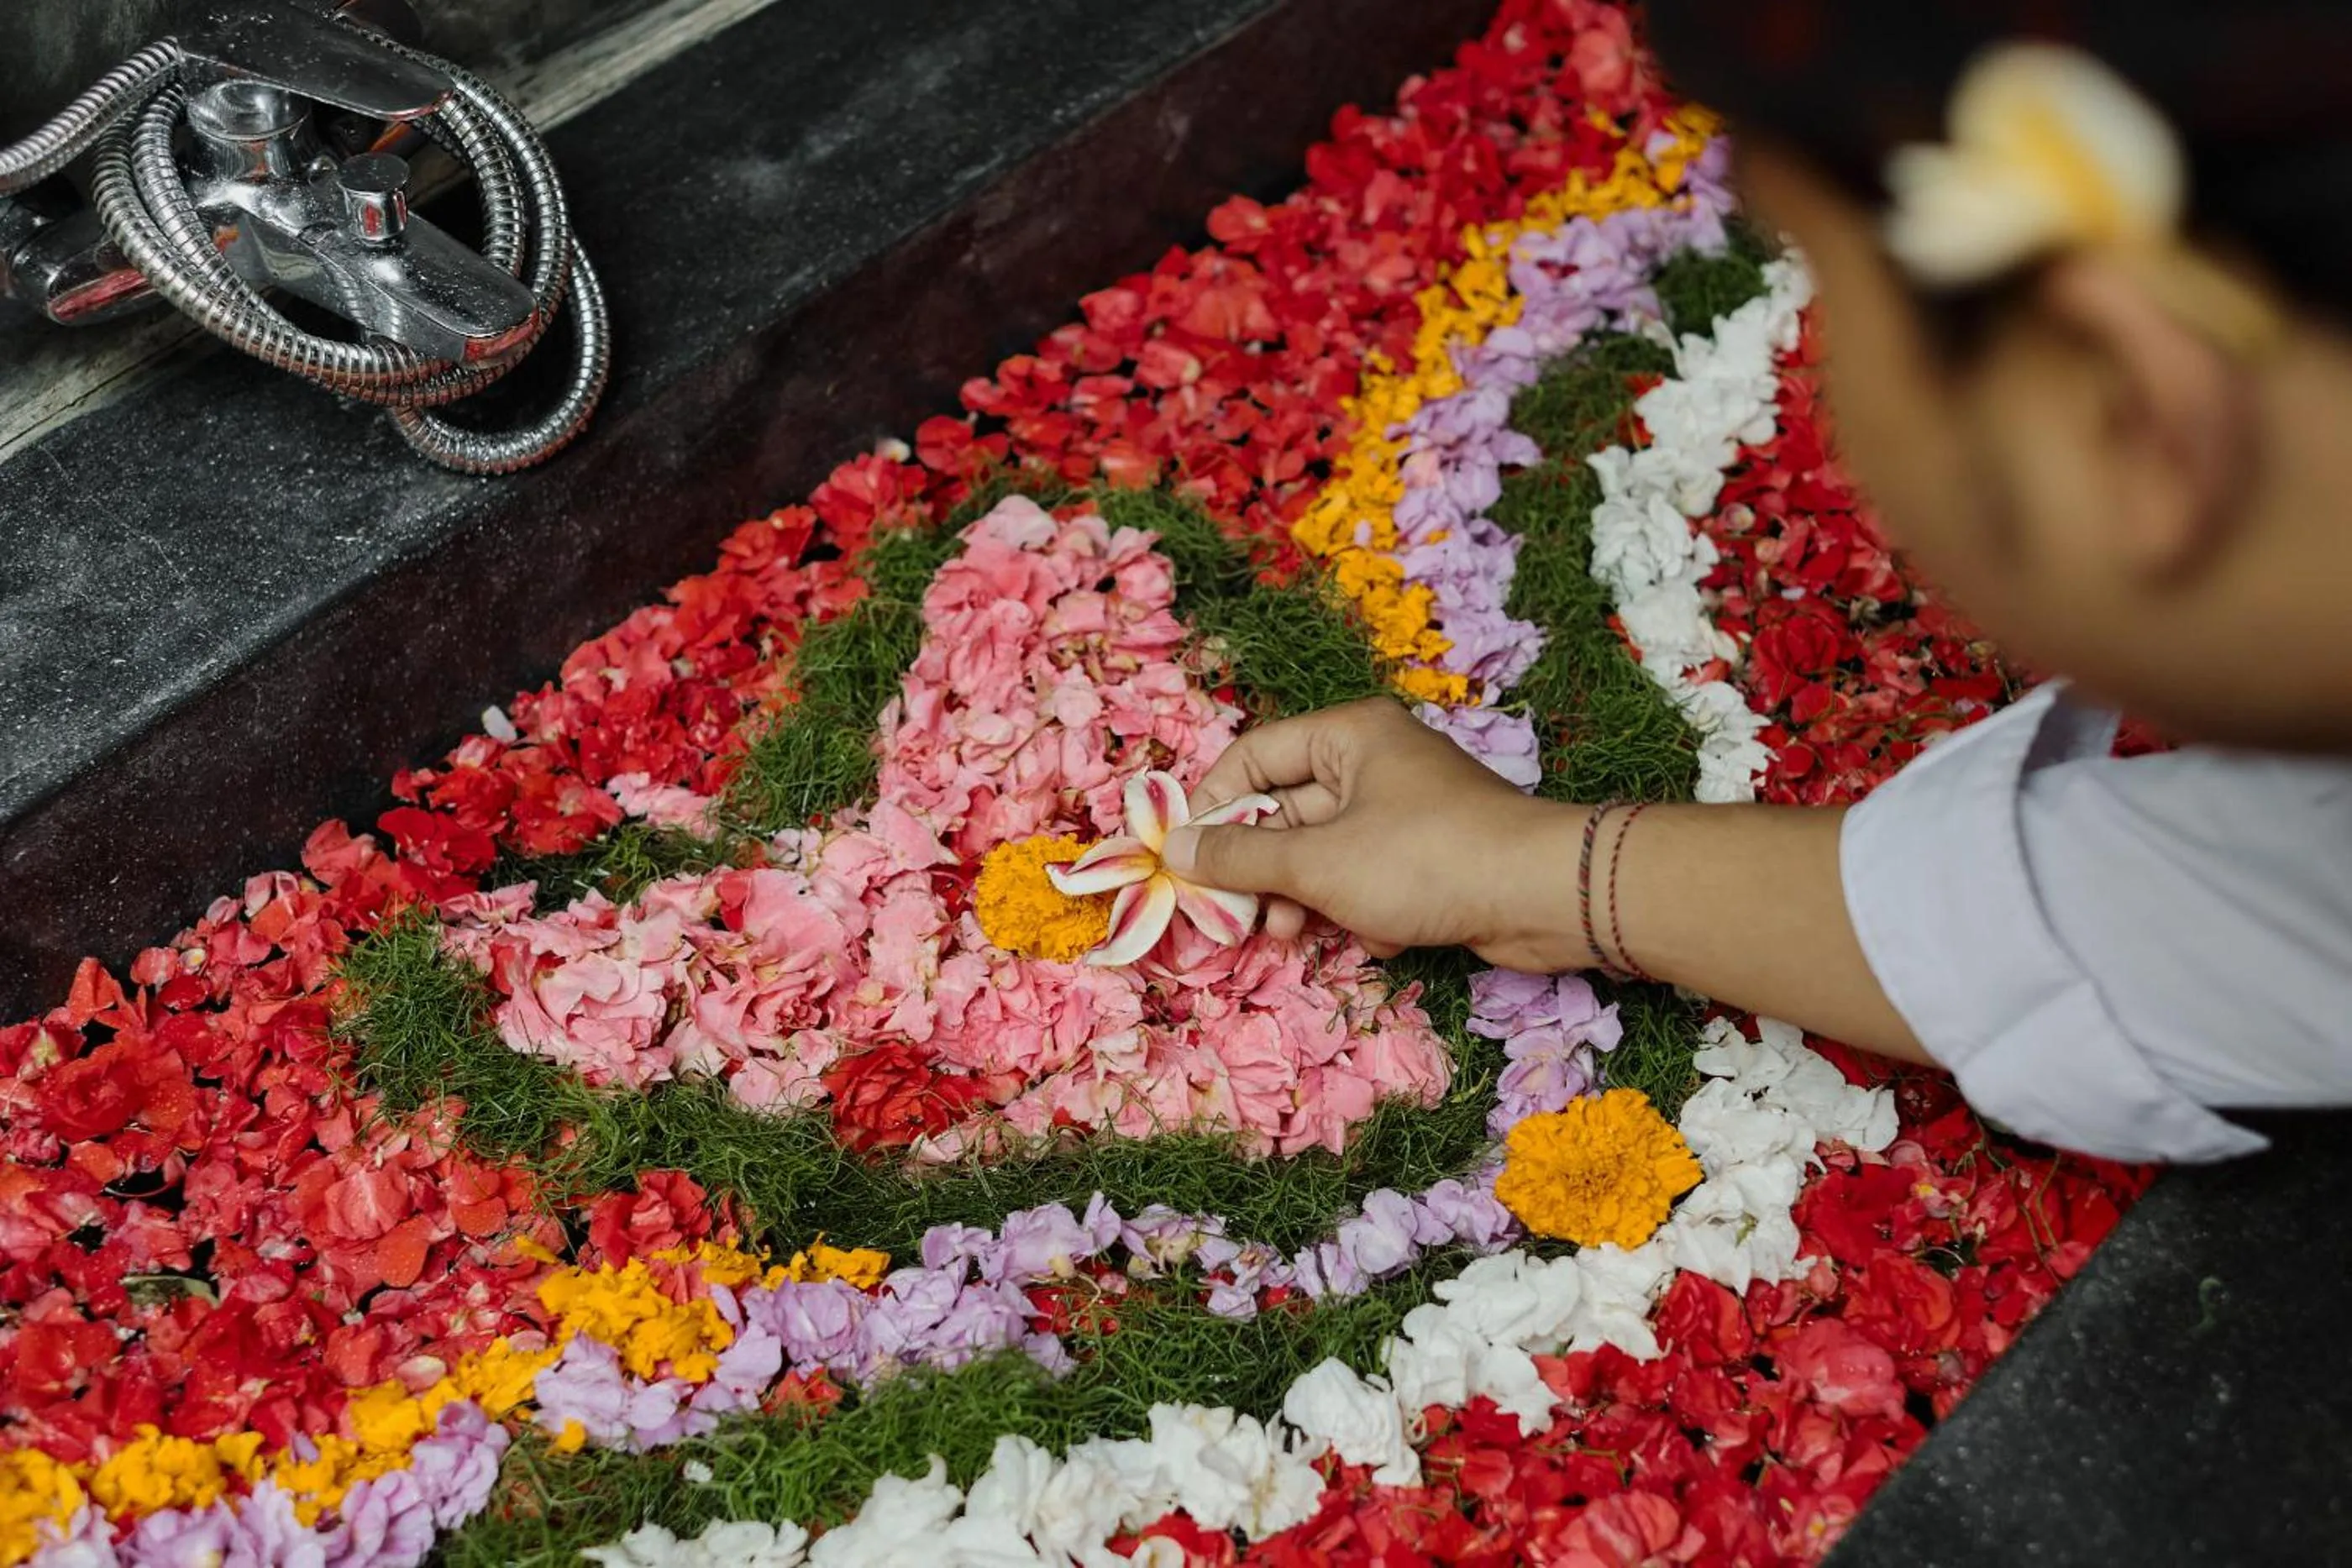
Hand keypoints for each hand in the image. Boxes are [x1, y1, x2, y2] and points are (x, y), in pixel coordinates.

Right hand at [1163, 697, 1595, 971]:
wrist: (1542, 896)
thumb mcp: (1316, 862)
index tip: (1183, 858)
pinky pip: (1366, 880)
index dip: (1213, 807)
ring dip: (1302, 899)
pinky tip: (1374, 939)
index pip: (1254, 757)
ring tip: (1294, 938)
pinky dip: (1358, 911)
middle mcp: (1374, 762)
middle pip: (1285, 811)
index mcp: (1347, 735)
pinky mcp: (1429, 858)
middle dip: (1259, 869)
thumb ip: (1239, 858)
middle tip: (1237, 918)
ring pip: (1323, 853)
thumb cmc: (1423, 860)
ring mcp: (1404, 811)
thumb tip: (1173, 848)